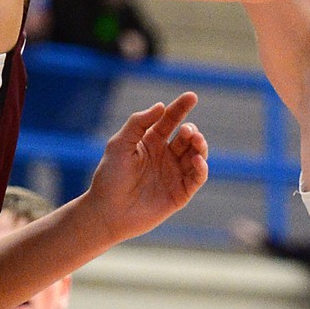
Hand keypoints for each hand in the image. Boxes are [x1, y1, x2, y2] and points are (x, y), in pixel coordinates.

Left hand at [86, 93, 206, 236]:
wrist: (107, 212)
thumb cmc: (110, 177)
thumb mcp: (119, 144)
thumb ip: (138, 123)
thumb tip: (160, 106)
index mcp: (150, 141)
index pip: (170, 120)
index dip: (181, 107)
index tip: (191, 96)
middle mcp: (165, 156)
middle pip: (187, 137)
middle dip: (191, 131)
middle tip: (188, 131)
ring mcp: (174, 174)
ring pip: (197, 155)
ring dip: (200, 146)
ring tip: (195, 142)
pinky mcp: (180, 194)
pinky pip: (197, 178)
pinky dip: (202, 168)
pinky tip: (197, 160)